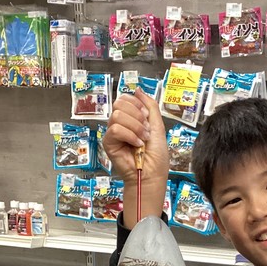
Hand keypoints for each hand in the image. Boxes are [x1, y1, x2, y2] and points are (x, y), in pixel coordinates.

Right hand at [104, 89, 168, 225]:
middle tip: (146, 131)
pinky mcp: (108, 143)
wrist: (152, 175)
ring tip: (142, 140)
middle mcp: (121, 124)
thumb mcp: (158, 126)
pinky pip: (114, 129)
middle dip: (137, 116)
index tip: (147, 118)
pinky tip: (136, 145)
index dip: (137, 105)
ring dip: (135, 127)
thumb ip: (150, 106)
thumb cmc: (156, 157)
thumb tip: (138, 90)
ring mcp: (113, 133)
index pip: (126, 99)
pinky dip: (129, 135)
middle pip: (120, 103)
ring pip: (118, 115)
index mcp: (131, 118)